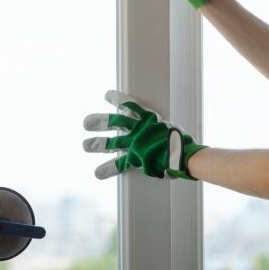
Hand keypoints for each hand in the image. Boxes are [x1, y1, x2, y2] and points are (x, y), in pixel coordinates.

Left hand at [83, 90, 206, 179]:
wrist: (183, 154)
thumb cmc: (182, 141)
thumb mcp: (170, 128)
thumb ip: (159, 128)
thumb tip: (159, 128)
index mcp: (147, 118)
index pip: (128, 105)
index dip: (116, 99)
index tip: (107, 95)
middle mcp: (137, 129)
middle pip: (112, 122)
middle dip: (98, 122)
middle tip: (86, 123)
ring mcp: (134, 144)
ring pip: (110, 143)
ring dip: (96, 144)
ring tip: (84, 146)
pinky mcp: (135, 158)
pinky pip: (118, 164)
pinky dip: (107, 169)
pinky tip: (97, 173)